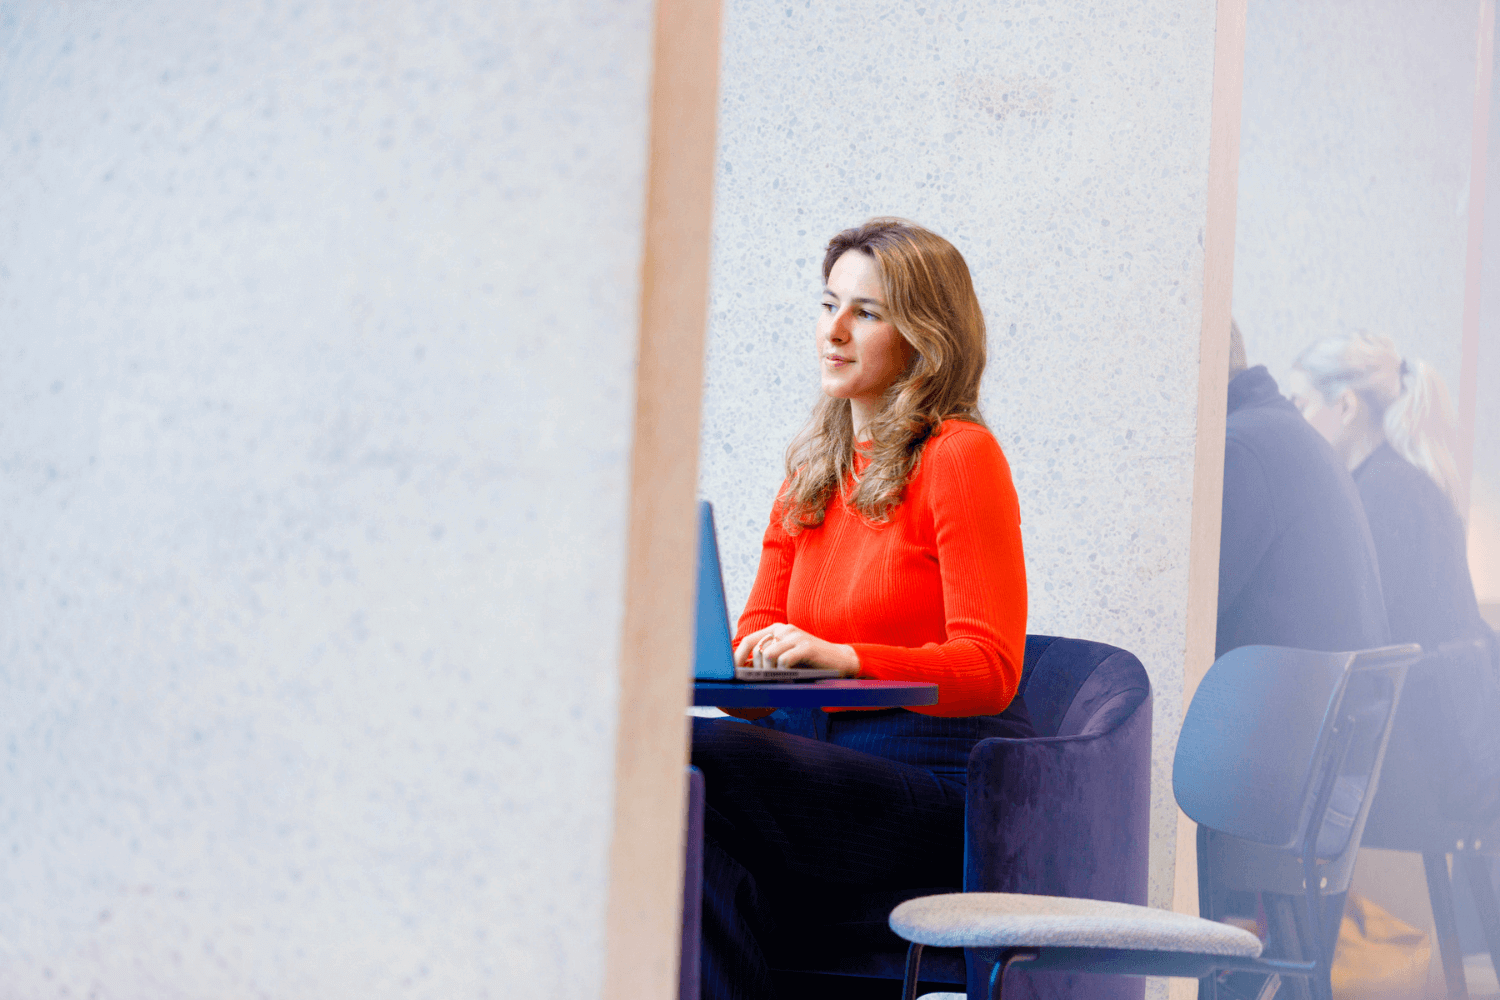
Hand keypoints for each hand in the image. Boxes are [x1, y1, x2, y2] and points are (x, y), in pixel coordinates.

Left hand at [733, 623, 860, 676]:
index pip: (749, 640)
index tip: (733, 671)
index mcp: (777, 630)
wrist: (841, 660)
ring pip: (768, 655)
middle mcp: (784, 629)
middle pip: (757, 649)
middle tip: (768, 679)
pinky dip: (784, 672)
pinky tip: (791, 675)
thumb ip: (768, 659)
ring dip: (770, 671)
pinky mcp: (806, 646)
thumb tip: (745, 670)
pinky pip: (784, 660)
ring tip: (779, 678)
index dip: (738, 656)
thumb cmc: (810, 662)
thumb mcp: (786, 658)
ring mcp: (796, 636)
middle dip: (758, 668)